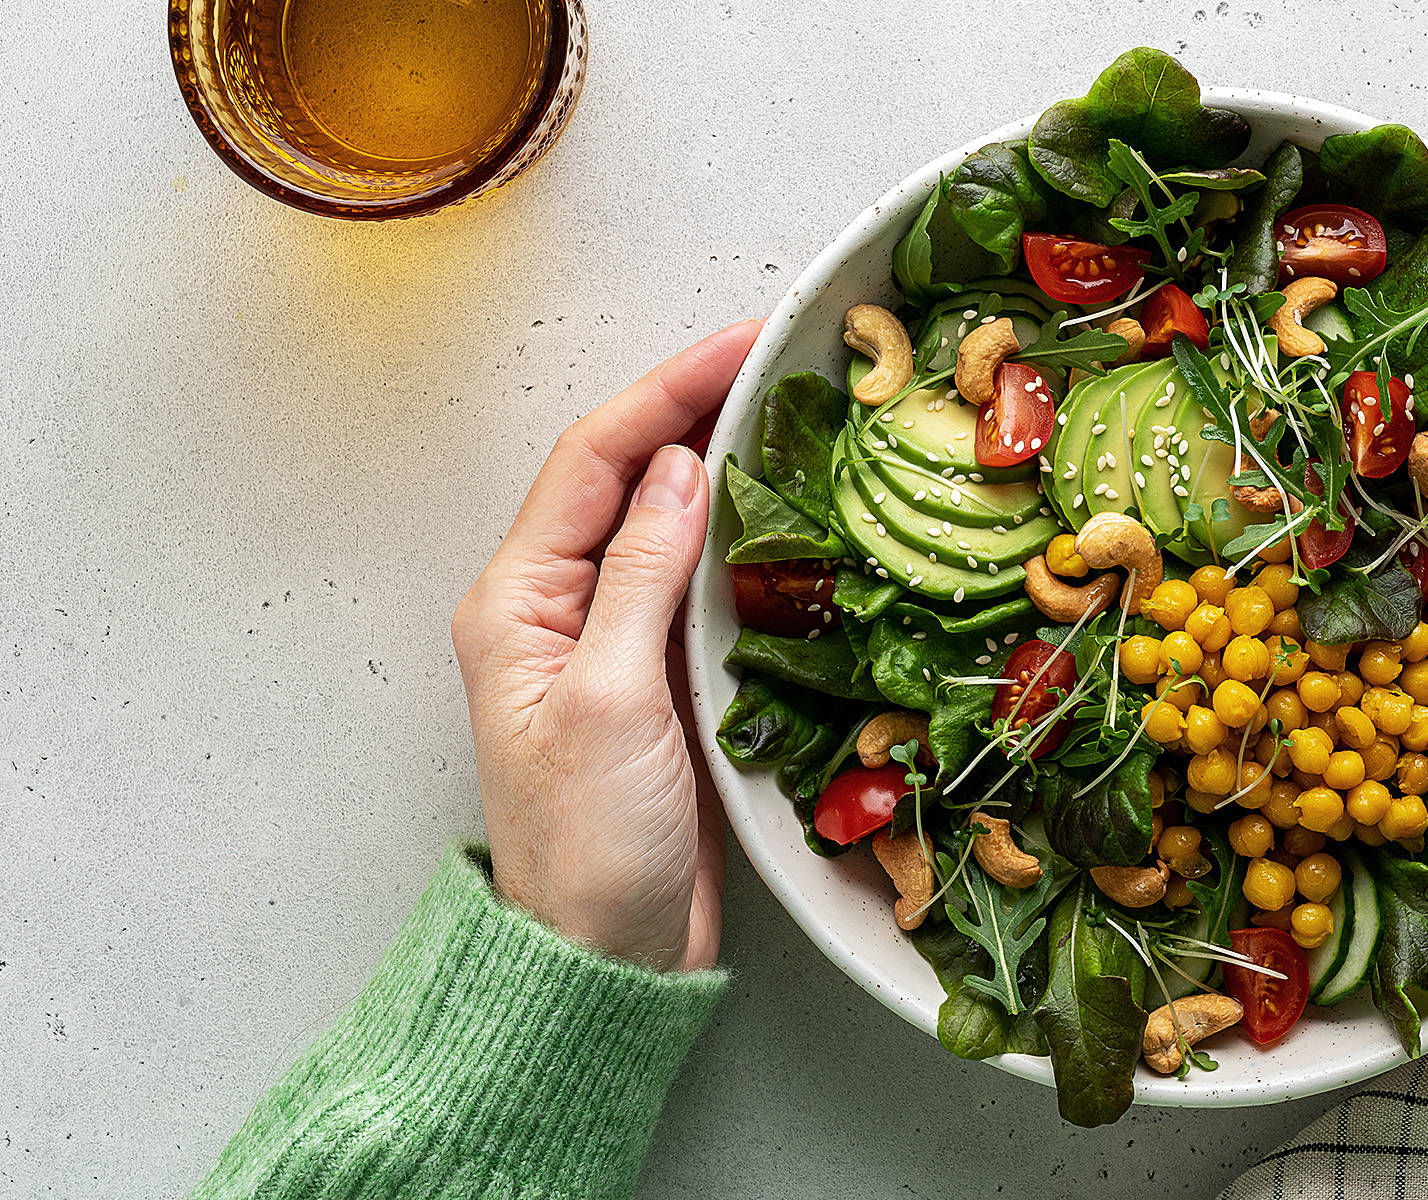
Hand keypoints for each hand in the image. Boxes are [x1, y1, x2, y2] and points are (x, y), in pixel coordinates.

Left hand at [450, 320, 760, 971]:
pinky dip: (744, 540)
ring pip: (667, 524)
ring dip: (725, 468)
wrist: (604, 957)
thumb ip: (641, 578)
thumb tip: (681, 468)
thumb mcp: (610, 700)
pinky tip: (789, 520)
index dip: (669, 390)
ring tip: (794, 419)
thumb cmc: (587, 847)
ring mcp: (608, 643)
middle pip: (629, 477)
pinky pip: (698, 583)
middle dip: (698, 409)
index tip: (742, 345)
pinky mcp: (658, 681)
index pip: (595, 461)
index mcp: (516, 601)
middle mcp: (554, 608)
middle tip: (780, 363)